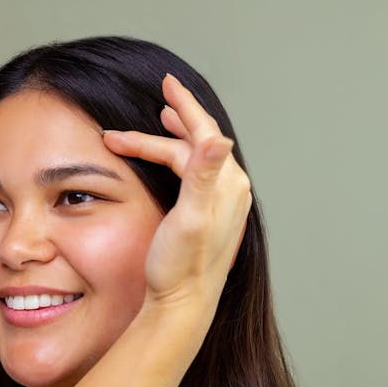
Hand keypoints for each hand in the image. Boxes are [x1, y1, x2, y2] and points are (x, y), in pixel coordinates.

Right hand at [104, 74, 251, 315]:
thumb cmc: (181, 266)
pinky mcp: (209, 214)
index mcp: (226, 184)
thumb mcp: (190, 219)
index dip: (184, 107)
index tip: (167, 83)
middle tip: (157, 101)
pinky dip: (180, 158)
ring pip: (196, 157)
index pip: (202, 133)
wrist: (182, 303)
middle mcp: (230, 190)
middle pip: (197, 142)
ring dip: (175, 138)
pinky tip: (170, 161)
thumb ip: (204, 176)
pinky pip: (196, 173)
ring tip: (162, 121)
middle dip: (172, 122)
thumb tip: (219, 138)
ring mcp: (222, 202)